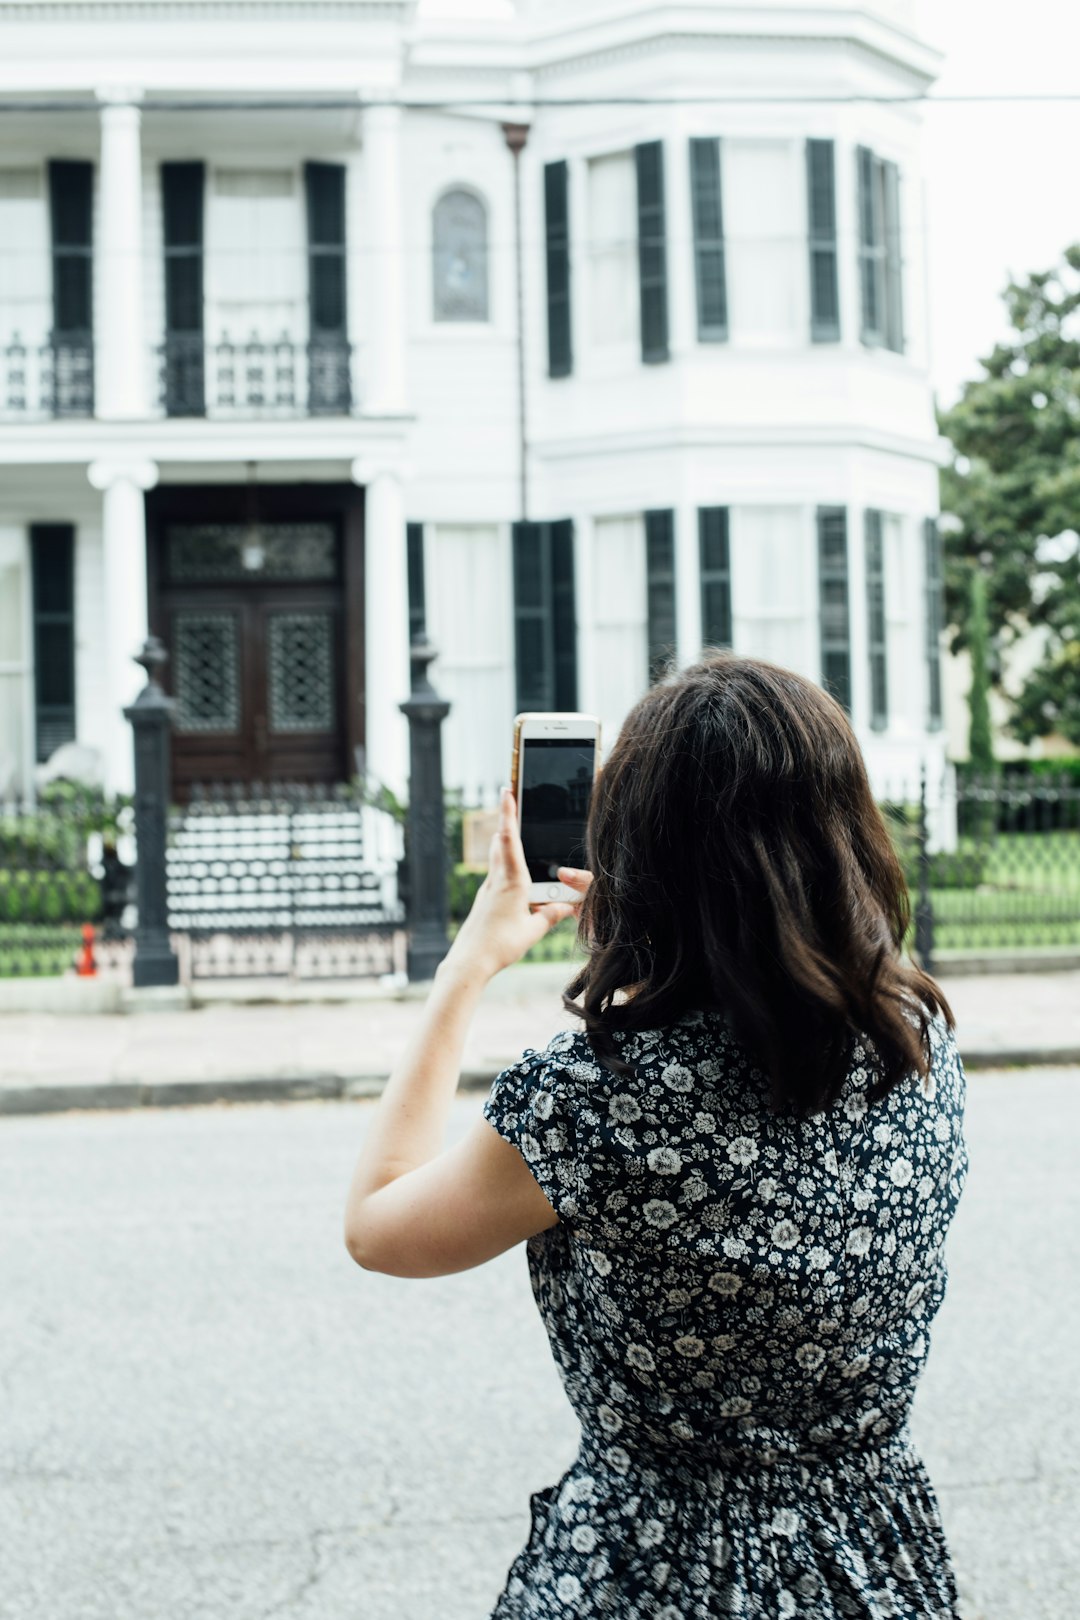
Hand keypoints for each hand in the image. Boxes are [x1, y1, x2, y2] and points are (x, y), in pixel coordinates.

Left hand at [440, 789, 585, 982]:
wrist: (468, 962)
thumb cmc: (500, 947)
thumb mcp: (532, 932)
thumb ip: (550, 915)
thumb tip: (567, 906)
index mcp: (511, 882)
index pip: (509, 839)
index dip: (508, 813)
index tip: (506, 790)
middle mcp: (497, 881)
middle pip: (500, 842)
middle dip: (506, 820)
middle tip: (509, 798)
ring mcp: (488, 890)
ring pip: (497, 858)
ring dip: (504, 841)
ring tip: (510, 827)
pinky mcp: (484, 901)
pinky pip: (497, 875)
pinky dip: (504, 864)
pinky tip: (512, 872)